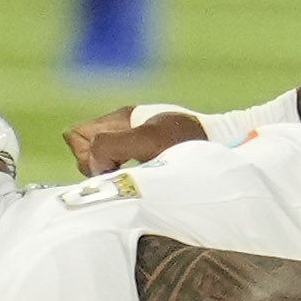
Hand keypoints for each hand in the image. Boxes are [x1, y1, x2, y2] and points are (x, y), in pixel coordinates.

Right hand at [63, 106, 207, 175]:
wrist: (224, 146)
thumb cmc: (189, 142)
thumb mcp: (149, 141)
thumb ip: (113, 144)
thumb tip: (95, 164)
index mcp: (122, 117)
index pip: (76, 134)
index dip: (86, 153)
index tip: (112, 165)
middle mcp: (124, 128)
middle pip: (84, 149)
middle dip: (96, 166)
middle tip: (123, 173)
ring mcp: (134, 143)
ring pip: (99, 161)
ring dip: (110, 173)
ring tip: (135, 178)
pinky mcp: (146, 158)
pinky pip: (117, 168)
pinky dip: (122, 178)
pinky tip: (140, 183)